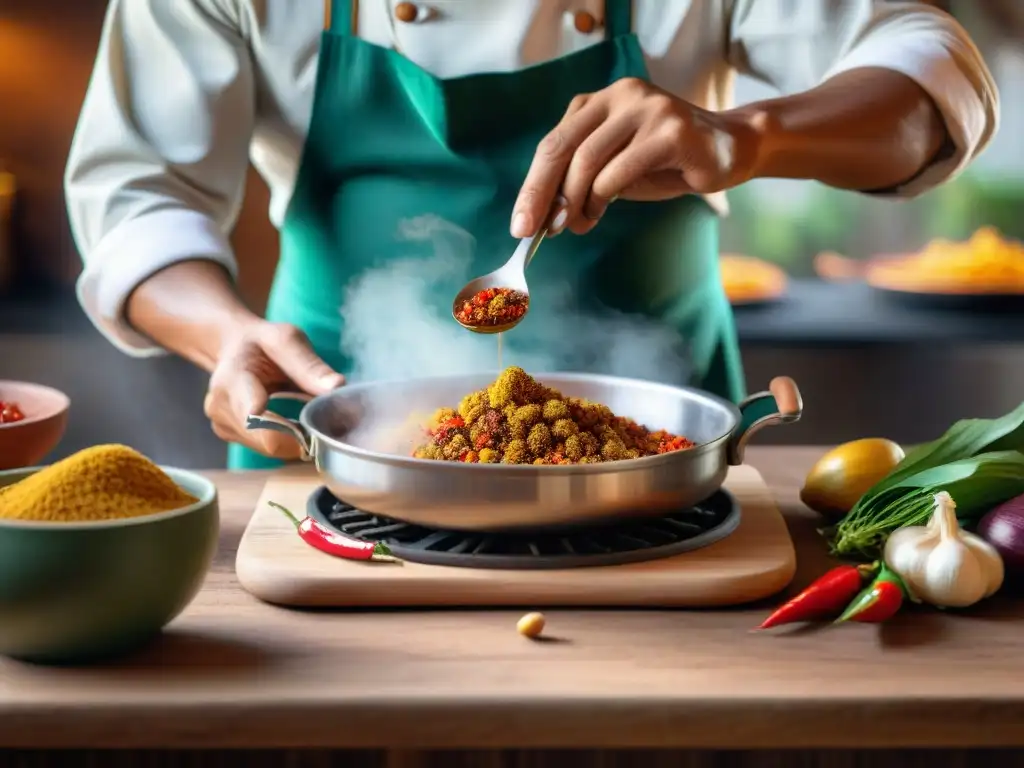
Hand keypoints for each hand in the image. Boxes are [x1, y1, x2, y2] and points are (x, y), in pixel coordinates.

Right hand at [203, 321, 344, 458]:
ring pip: (269, 448)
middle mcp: (220, 407)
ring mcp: (222, 425)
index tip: (314, 429)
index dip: (286, 429)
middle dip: (301, 435)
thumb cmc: (262, 342)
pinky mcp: (230, 435)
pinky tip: (292, 421)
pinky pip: (265, 448)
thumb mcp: (287, 340)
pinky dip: (286, 440)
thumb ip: (309, 365)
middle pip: (268, 441)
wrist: (234, 347)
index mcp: (231, 379)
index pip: (253, 416)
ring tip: (307, 416)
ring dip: (295, 439)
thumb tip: (338, 387)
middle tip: (326, 420)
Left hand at [511, 77, 765, 237]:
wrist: (730, 150)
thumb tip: (546, 216)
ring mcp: (646, 107)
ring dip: (575, 202)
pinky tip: (599, 213)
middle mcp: (620, 95)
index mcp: (599, 102)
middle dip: (541, 195)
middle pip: (563, 148)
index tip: (521, 223)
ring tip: (578, 225)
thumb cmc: (667, 163)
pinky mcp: (670, 129)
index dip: (532, 185)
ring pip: (588, 160)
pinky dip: (602, 198)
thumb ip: (582, 182)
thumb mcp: (615, 169)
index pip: (553, 143)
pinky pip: (620, 170)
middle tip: (533, 232)